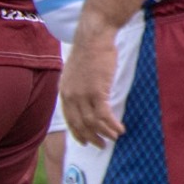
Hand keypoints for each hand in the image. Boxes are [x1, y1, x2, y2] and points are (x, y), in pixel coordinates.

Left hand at [60, 17, 124, 147]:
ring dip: (105, 132)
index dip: (77, 132)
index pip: (69, 118)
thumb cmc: (89, 52)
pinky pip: (104, 115)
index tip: (84, 141)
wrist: (94, 38)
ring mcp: (82, 94)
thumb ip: (76, 87)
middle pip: (80, 124)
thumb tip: (83, 99)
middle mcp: (70, 96)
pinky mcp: (96, 91)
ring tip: (114, 137)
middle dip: (91, 137)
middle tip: (101, 145)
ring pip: (93, 122)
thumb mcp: (75, 72)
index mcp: (63, 91)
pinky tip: (119, 128)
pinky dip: (111, 124)